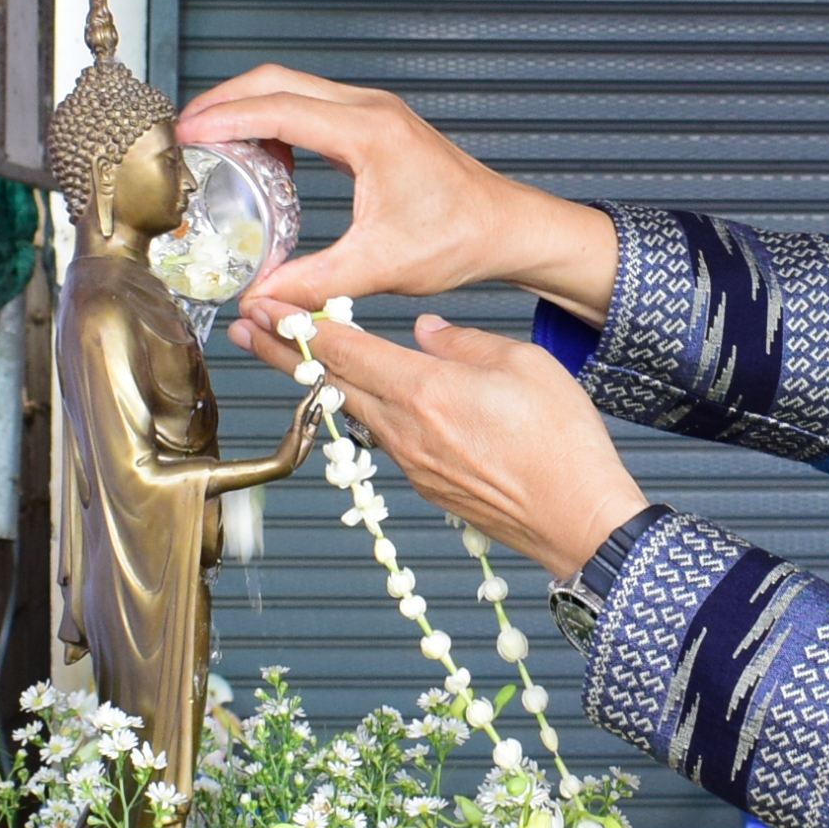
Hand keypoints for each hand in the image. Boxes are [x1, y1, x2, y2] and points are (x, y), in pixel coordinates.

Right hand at [176, 65, 617, 328]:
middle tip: (184, 134)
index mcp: (367, 133)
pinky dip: (276, 119)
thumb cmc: (459, 239)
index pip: (276, 109)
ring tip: (213, 145)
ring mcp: (373, 111)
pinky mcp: (375, 123)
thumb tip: (257, 302)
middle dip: (223, 101)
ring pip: (292, 87)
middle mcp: (368, 109)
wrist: (507, 228)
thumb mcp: (379, 267)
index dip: (222, 119)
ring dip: (248, 107)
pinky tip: (264, 159)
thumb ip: (311, 284)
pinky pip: (312, 105)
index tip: (182, 134)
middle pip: (275, 81)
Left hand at [238, 308, 650, 581]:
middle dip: (285, 353)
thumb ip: (464, 342)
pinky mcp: (428, 486)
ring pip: (356, 413)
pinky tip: (371, 401)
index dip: (298, 324)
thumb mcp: (523, 362)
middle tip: (249, 329)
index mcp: (425, 390)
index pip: (345, 349)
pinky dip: (369, 413)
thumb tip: (428, 332)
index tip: (266, 306)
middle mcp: (406, 430)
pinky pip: (387, 439)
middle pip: (331, 384)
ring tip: (298, 360)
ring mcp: (413, 463)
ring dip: (323, 383)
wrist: (579, 521)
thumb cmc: (563, 444)